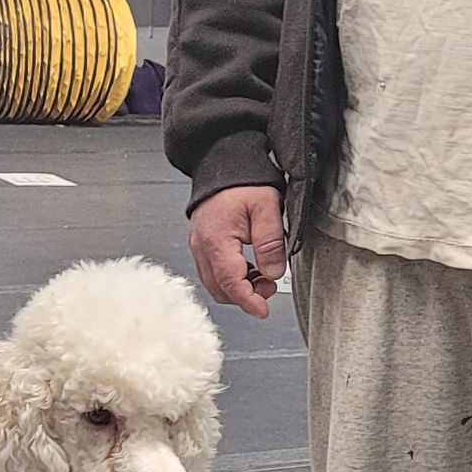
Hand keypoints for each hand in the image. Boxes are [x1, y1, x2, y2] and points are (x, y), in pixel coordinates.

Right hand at [188, 185, 285, 317]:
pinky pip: (213, 270)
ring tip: (262, 275)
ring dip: (238, 287)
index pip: (231, 283)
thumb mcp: (267, 207)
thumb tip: (273, 272)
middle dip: (246, 295)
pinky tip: (250, 267)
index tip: (263, 311)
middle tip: (270, 286)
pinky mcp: (201, 242)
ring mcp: (198, 245)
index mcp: (217, 240)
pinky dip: (231, 277)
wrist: (223, 161)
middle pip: (220, 288)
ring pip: (215, 282)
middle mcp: (202, 246)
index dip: (249, 301)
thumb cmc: (244, 181)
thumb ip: (271, 243)